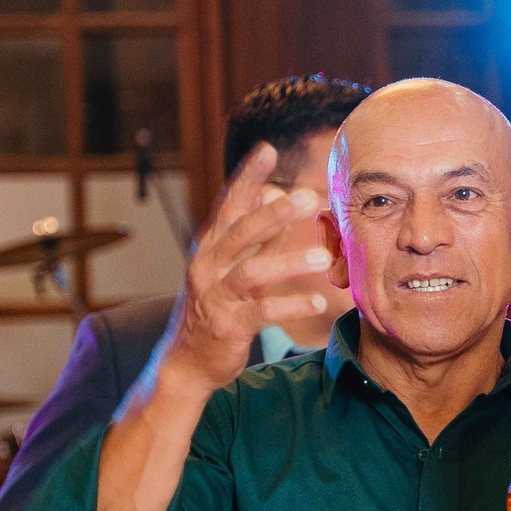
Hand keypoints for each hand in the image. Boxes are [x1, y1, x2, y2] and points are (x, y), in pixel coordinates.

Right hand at [162, 144, 335, 397]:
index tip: (267, 150)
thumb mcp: (235, 267)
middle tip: (308, 196)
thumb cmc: (217, 308)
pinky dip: (290, 306)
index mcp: (213, 247)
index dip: (247, 177)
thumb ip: (259, 236)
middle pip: (241, 232)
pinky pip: (260, 313)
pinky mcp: (227, 326)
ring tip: (324, 260)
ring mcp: (216, 296)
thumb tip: (277, 196)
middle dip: (273, 213)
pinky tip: (318, 303)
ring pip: (251, 273)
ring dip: (288, 264)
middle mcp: (209, 266)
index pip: (230, 205)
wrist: (187, 361)